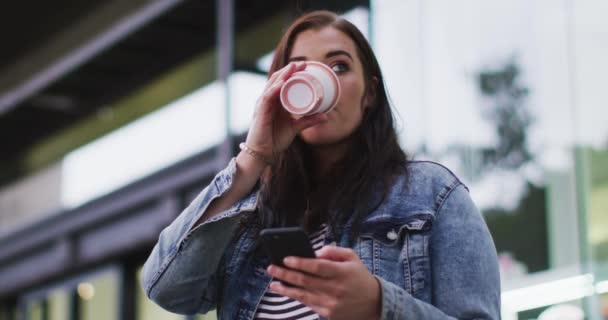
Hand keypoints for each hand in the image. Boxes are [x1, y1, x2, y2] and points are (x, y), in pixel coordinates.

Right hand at [244, 61, 327, 160]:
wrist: (263, 153)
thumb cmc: (275, 139)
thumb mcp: (295, 127)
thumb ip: (308, 120)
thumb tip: (325, 116)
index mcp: (275, 101)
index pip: (282, 82)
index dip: (292, 73)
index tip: (306, 66)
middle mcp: (268, 100)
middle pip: (277, 80)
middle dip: (289, 70)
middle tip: (302, 63)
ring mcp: (263, 105)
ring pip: (272, 85)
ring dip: (283, 75)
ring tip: (293, 68)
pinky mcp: (260, 112)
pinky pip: (267, 97)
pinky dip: (274, 89)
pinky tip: (281, 84)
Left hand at [266, 246, 380, 319]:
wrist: (374, 303)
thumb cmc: (359, 276)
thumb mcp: (352, 257)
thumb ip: (333, 251)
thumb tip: (315, 252)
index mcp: (342, 272)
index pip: (317, 266)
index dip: (300, 262)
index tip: (286, 258)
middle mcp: (336, 288)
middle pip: (305, 281)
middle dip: (286, 274)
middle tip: (271, 268)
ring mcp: (331, 303)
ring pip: (303, 295)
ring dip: (286, 288)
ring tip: (274, 282)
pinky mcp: (328, 313)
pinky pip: (308, 304)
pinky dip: (296, 297)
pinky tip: (287, 291)